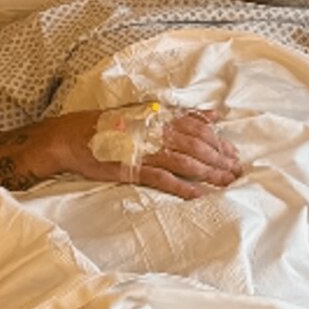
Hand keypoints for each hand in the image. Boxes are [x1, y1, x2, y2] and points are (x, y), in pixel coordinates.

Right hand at [49, 107, 241, 198]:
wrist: (72, 136)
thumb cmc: (111, 124)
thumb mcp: (147, 112)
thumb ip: (182, 114)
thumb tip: (215, 115)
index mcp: (160, 116)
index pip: (199, 128)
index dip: (219, 142)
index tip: (233, 154)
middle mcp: (155, 131)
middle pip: (198, 145)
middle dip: (220, 159)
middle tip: (236, 172)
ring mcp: (144, 150)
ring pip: (186, 162)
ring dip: (209, 174)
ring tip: (226, 183)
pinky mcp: (132, 168)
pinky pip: (164, 179)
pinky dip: (184, 188)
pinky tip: (199, 196)